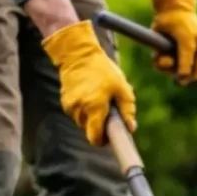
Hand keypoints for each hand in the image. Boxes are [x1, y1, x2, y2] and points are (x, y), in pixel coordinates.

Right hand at [42, 20, 135, 145]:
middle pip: (89, 132)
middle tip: (109, 115)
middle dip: (100, 128)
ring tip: (99, 101)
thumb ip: (127, 109)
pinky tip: (89, 96)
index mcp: (95, 107)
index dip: (103, 141)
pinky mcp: (65, 102)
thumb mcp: (122, 87)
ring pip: (83, 123)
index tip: (110, 138)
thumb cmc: (103, 70)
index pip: (95, 138)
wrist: (78, 54)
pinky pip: (77, 114)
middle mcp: (80, 110)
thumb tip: (131, 128)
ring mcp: (70, 106)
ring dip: (92, 119)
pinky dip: (84, 111)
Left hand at [150, 0, 196, 84]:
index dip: (183, 69)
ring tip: (186, 72)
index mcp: (186, 31)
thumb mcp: (155, 37)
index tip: (179, 78)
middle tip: (182, 81)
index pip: (187, 53)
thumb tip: (167, 69)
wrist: (179, 9)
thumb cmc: (165, 25)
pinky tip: (192, 67)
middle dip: (192, 74)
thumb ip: (159, 55)